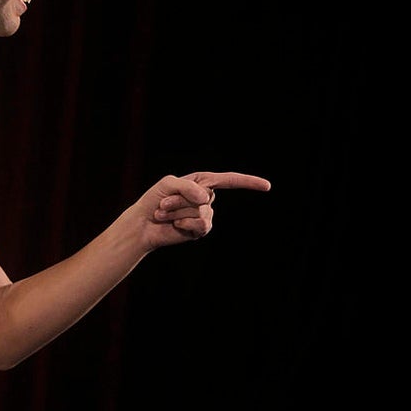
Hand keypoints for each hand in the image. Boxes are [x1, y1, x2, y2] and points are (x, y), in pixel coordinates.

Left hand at [133, 170, 270, 251]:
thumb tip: (207, 199)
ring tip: (165, 214)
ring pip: (200, 211)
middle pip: (203, 196)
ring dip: (177, 212)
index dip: (248, 182)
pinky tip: (174, 224)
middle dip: (178, 199)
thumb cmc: (153, 200)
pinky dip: (184, 223)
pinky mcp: (200, 229)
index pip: (229, 180)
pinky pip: (200, 224)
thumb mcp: (167, 184)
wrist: (143, 224)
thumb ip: (187, 186)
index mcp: (202, 182)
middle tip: (162, 204)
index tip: (267, 186)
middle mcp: (206, 197)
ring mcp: (205, 214)